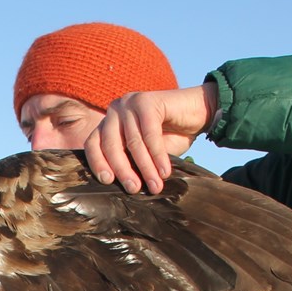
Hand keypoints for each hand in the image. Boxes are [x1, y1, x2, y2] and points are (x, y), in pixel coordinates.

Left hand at [84, 83, 217, 193]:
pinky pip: (150, 134)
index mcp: (109, 123)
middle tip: (134, 189)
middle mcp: (116, 110)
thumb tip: (123, 188)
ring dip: (145, 167)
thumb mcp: (145, 153)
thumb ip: (131, 163)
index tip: (108, 181)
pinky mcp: (148, 101)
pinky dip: (158, 156)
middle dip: (123, 170)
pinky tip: (165, 171)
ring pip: (133, 142)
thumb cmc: (171, 136)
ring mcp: (130, 103)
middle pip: (111, 145)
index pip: (93, 144)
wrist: (198, 113)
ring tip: (155, 186)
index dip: (98, 163)